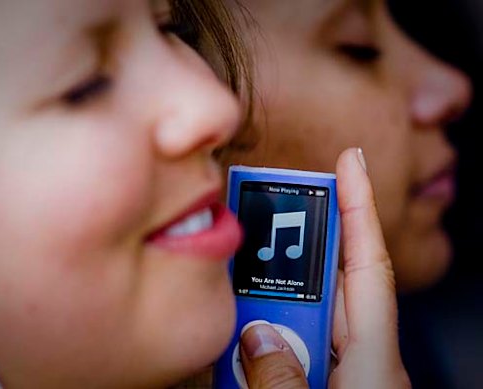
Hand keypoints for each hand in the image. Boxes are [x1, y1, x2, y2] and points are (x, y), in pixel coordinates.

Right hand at [240, 148, 410, 388]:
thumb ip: (281, 375)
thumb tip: (255, 334)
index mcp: (374, 362)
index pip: (368, 265)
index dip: (359, 207)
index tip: (350, 161)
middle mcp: (361, 361)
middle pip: (323, 288)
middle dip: (286, 261)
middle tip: (251, 232)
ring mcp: (340, 374)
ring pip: (298, 321)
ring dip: (261, 315)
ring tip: (228, 313)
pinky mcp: (322, 385)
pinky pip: (290, 349)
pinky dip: (260, 346)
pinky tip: (233, 350)